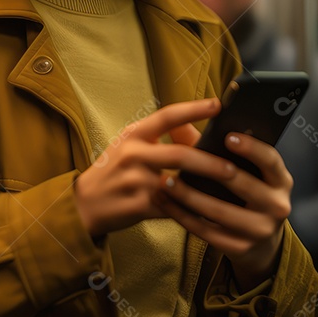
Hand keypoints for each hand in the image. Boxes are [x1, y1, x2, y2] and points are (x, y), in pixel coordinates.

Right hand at [74, 98, 233, 237]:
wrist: (84, 204)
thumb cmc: (115, 170)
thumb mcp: (131, 145)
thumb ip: (160, 136)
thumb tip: (199, 131)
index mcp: (134, 134)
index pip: (167, 116)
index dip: (193, 109)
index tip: (218, 104)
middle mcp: (133, 154)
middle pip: (179, 155)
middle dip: (209, 163)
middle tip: (232, 168)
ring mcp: (135, 181)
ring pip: (178, 184)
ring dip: (204, 188)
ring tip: (227, 189)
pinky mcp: (138, 206)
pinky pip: (172, 208)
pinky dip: (192, 210)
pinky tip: (210, 212)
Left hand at [156, 131, 291, 288]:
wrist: (260, 244)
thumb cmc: (248, 196)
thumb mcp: (248, 174)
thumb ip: (216, 147)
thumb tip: (181, 123)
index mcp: (281, 181)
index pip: (270, 160)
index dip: (251, 148)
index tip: (228, 136)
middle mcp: (277, 206)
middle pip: (243, 185)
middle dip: (209, 170)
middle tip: (178, 157)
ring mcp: (261, 230)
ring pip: (220, 211)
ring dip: (188, 196)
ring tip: (164, 181)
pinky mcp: (242, 249)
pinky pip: (207, 232)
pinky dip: (184, 217)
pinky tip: (167, 204)